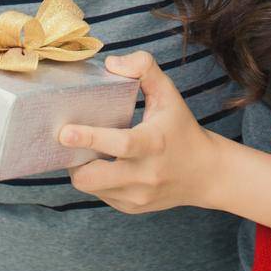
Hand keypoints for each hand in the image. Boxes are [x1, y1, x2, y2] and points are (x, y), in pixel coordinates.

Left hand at [59, 52, 222, 212]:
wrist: (206, 174)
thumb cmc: (182, 129)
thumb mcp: (169, 94)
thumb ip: (144, 68)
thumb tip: (110, 63)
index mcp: (154, 144)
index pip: (120, 144)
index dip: (89, 138)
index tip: (64, 132)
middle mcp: (145, 175)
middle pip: (92, 178)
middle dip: (73, 160)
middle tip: (69, 141)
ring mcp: (137, 196)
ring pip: (90, 187)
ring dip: (81, 168)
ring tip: (85, 150)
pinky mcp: (131, 207)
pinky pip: (99, 194)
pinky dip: (95, 179)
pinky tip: (103, 164)